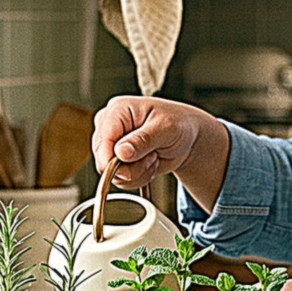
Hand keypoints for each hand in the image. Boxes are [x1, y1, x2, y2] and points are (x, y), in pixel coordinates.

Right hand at [91, 97, 229, 206]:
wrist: (188, 137)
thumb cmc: (180, 124)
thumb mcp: (166, 128)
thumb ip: (143, 140)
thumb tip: (120, 152)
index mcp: (118, 110)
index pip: (103, 139)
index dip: (111, 159)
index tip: (127, 170)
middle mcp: (110, 126)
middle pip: (104, 160)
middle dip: (131, 166)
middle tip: (153, 156)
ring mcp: (113, 144)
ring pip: (113, 173)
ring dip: (138, 172)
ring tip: (153, 157)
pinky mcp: (118, 159)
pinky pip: (121, 180)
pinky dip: (139, 177)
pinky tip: (150, 163)